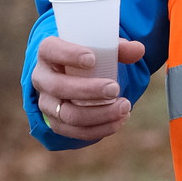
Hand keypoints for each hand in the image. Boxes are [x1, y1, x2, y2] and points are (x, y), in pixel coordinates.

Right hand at [31, 36, 145, 143]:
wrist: (76, 79)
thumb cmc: (89, 59)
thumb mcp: (100, 49)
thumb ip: (119, 48)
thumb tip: (138, 49)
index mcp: (48, 53)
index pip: (50, 50)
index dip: (68, 54)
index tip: (92, 59)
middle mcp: (42, 78)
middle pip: (58, 87)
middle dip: (88, 90)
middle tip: (115, 88)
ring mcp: (47, 103)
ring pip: (68, 114)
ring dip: (99, 114)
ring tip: (124, 106)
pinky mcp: (57, 123)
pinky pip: (75, 132)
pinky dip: (100, 129)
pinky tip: (119, 120)